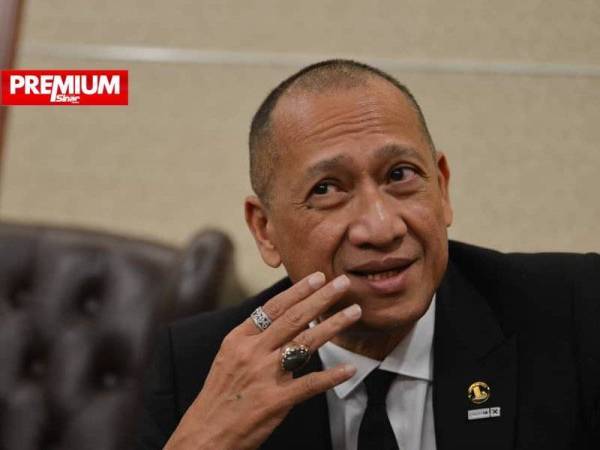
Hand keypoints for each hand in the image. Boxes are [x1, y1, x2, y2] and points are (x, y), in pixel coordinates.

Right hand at [164, 272, 359, 449]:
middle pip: (293, 319)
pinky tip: (349, 369)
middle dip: (321, 298)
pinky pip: (309, 384)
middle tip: (342, 283)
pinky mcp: (275, 401)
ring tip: (354, 312)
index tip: (318, 277)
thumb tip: (284, 318)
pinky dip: (331, 377)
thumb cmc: (220, 395)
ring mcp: (264, 376)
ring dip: (333, 326)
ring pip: (305, 343)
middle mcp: (252, 352)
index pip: (273, 307)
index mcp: (239, 339)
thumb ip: (254, 338)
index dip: (298, 291)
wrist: (205, 433)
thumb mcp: (229, 357)